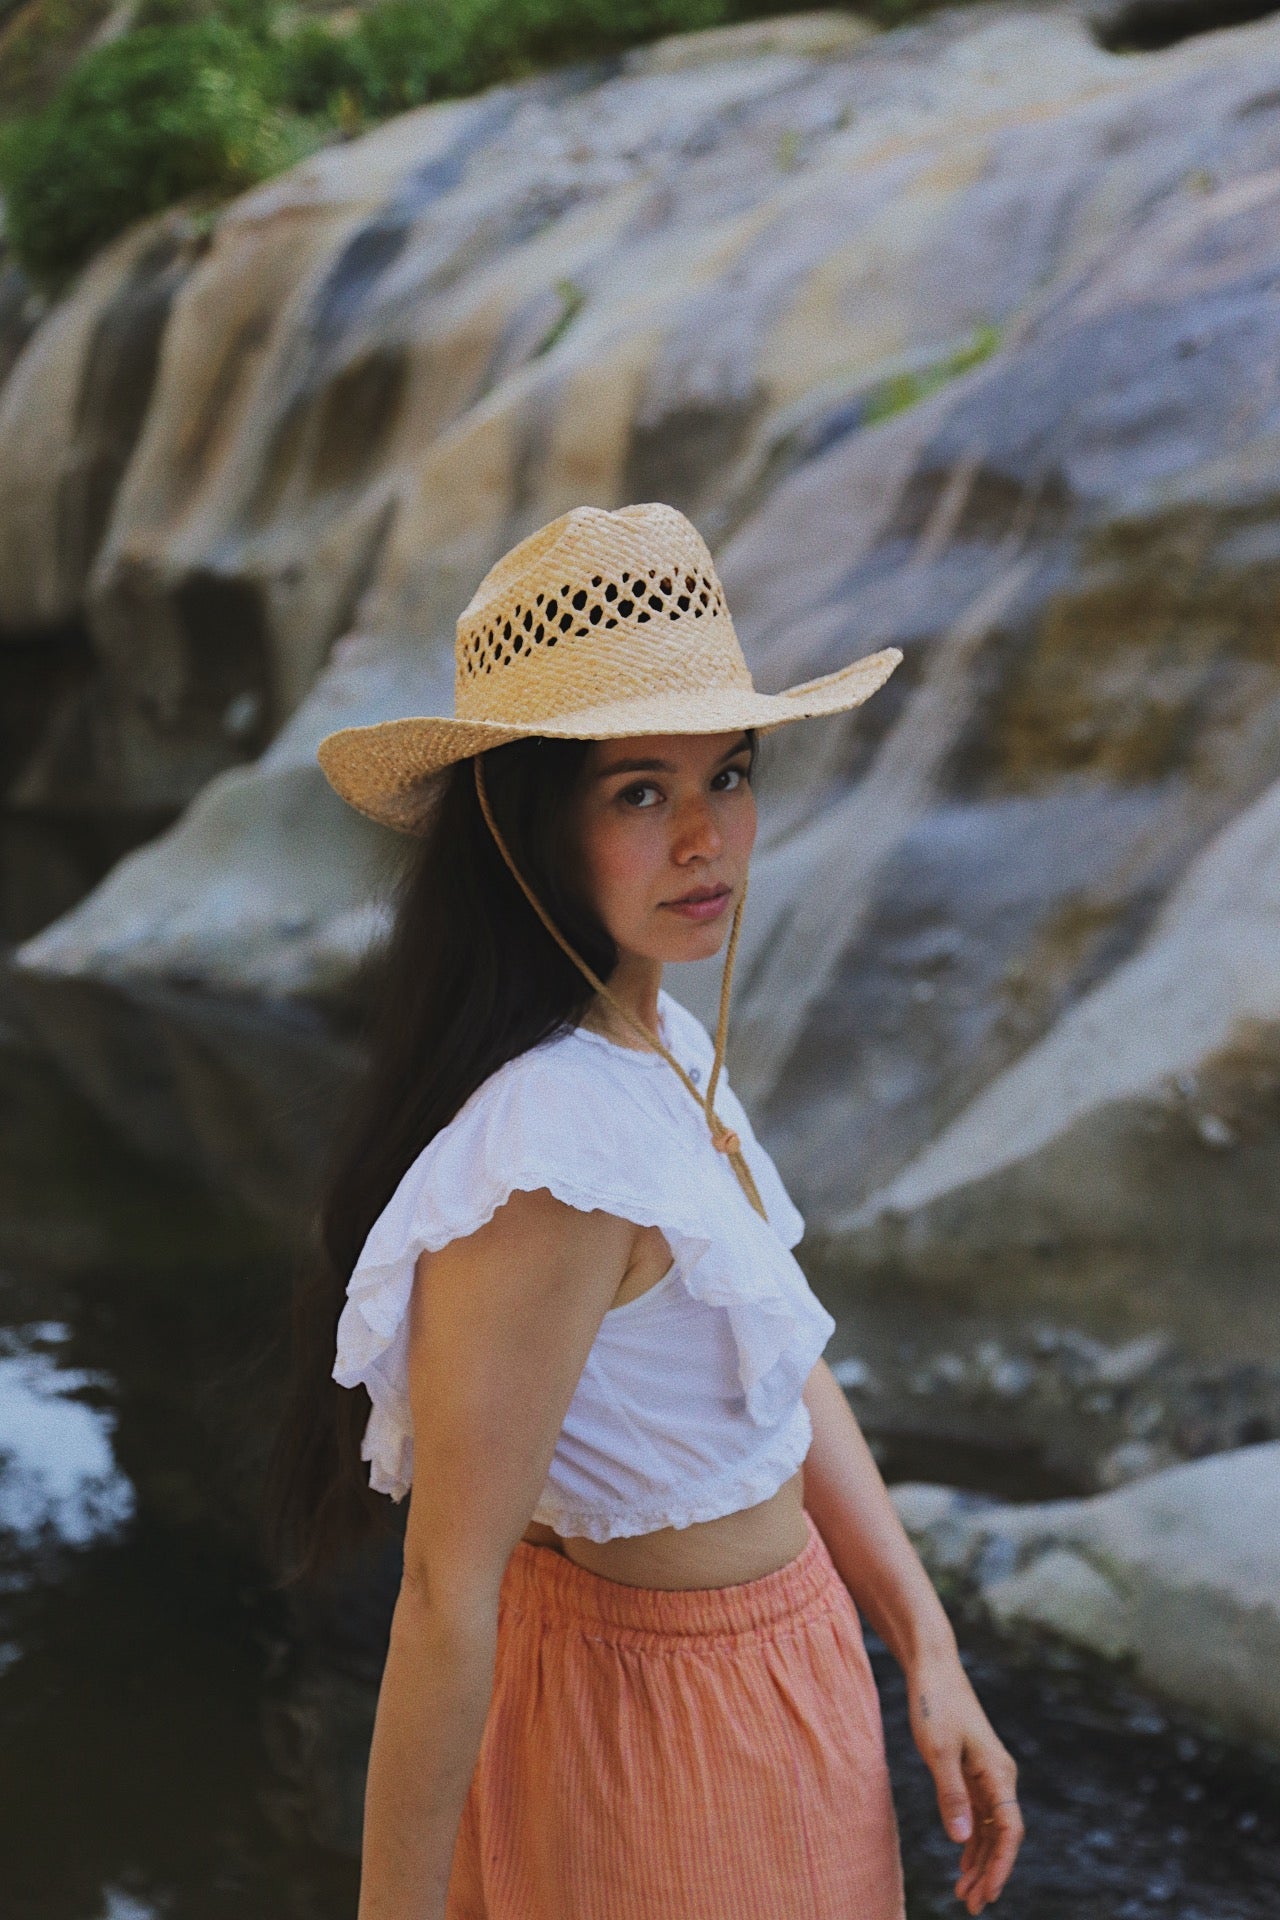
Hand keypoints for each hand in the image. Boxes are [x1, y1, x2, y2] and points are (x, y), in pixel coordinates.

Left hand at [907, 1647, 1023, 1914]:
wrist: (932, 1666)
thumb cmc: (934, 1703)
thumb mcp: (937, 1751)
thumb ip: (951, 1795)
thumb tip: (963, 1840)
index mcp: (998, 1772)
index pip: (1009, 1830)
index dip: (1002, 1866)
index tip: (989, 1894)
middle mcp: (999, 1775)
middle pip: (1002, 1835)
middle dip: (990, 1872)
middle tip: (972, 1905)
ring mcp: (987, 1772)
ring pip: (991, 1827)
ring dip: (980, 1860)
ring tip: (965, 1893)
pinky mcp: (973, 1768)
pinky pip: (979, 1813)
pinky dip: (973, 1839)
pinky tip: (962, 1861)